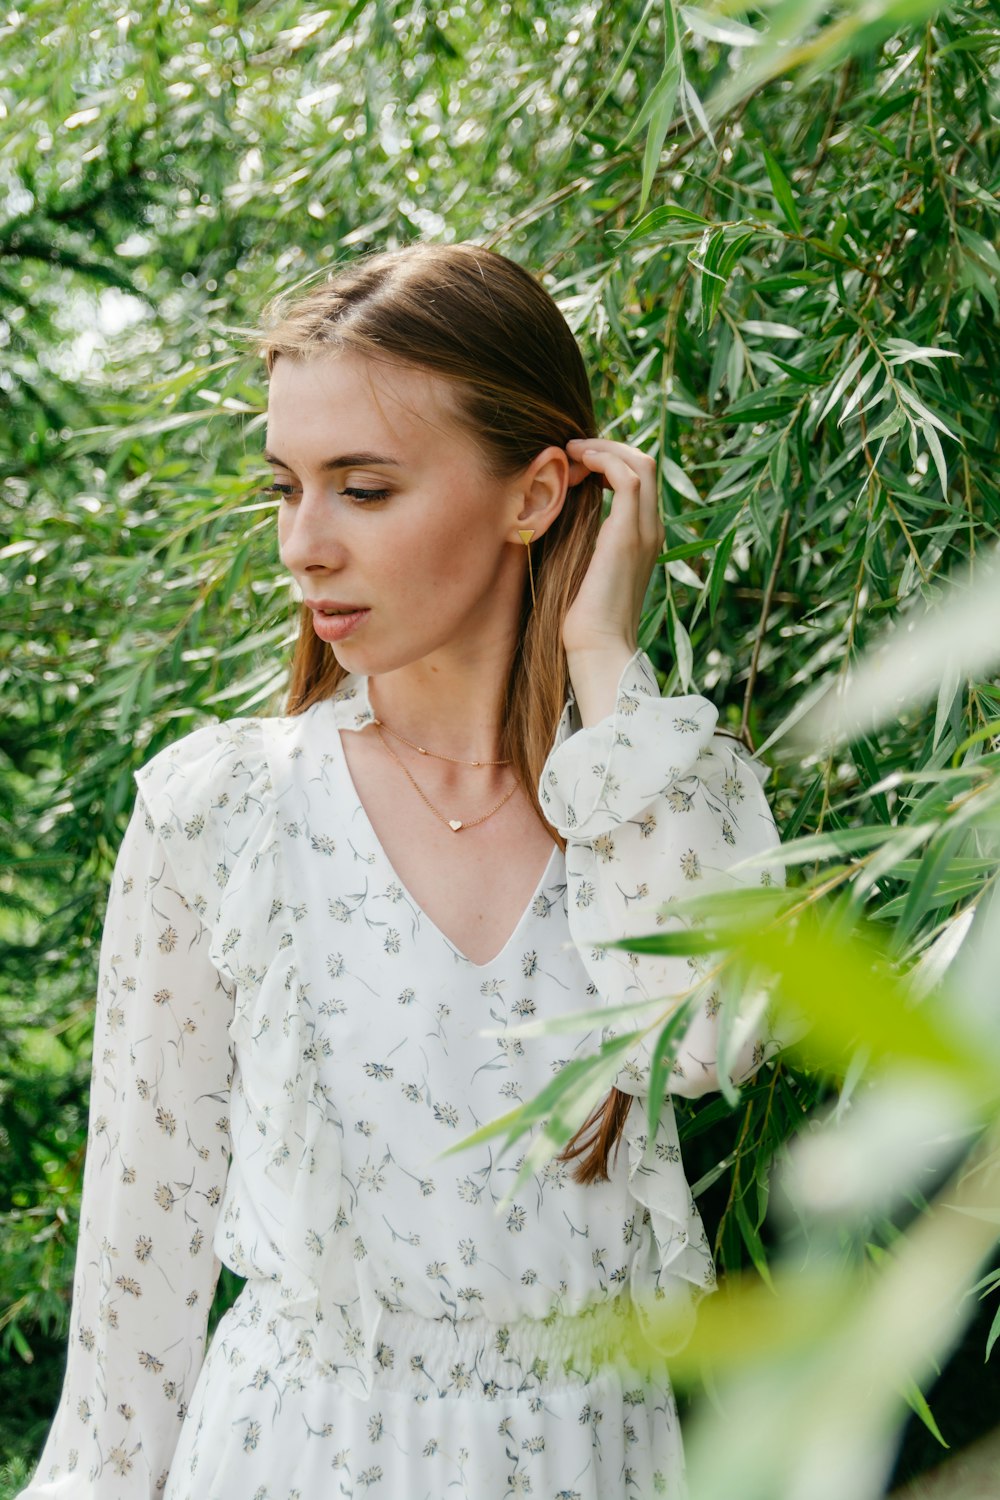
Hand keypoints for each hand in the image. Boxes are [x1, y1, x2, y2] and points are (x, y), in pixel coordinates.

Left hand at [562, 438, 664, 658]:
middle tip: (571, 448)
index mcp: (641, 538)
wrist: (597, 648)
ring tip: (571, 450)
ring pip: (640, 464)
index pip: (637, 480)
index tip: (574, 462)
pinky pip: (628, 478)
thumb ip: (578, 539)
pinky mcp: (629, 535)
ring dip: (604, 448)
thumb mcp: (578, 567)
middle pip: (644, 464)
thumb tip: (553, 515)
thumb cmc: (580, 619)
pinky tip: (577, 462)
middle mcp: (650, 530)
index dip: (608, 460)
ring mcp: (644, 531)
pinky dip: (604, 460)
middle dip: (607, 447)